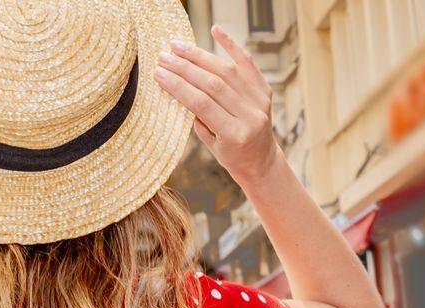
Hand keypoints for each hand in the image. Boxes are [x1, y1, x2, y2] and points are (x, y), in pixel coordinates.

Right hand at [154, 25, 283, 182]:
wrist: (260, 159)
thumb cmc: (230, 154)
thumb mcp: (209, 143)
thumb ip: (198, 115)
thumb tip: (178, 82)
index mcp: (235, 134)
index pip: (201, 103)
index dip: (179, 87)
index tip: (159, 74)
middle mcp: (251, 115)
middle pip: (213, 84)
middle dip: (185, 68)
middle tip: (163, 57)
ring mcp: (261, 100)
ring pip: (227, 71)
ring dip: (199, 56)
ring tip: (177, 47)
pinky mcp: (265, 89)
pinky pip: (247, 63)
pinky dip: (231, 45)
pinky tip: (215, 30)